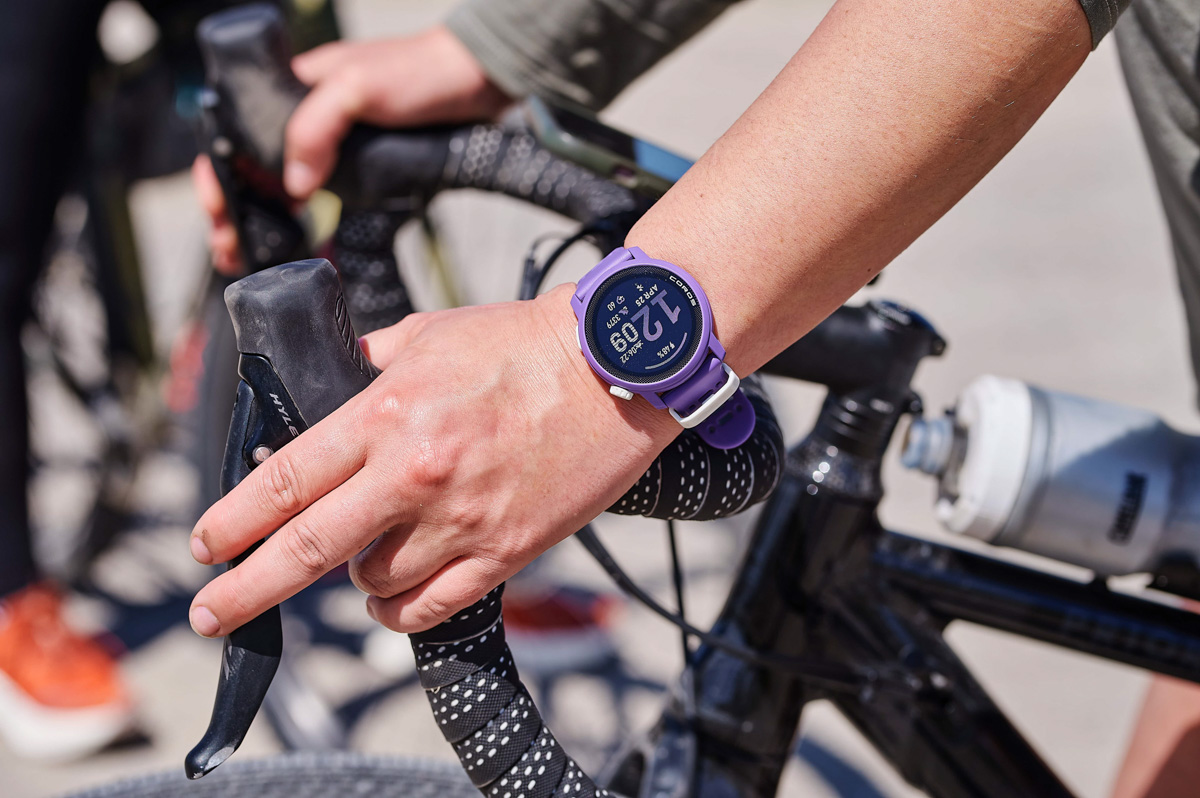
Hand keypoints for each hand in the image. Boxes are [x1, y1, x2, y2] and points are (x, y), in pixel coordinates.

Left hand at [187, 285, 677, 634]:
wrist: (615, 367)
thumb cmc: (522, 343)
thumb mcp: (427, 332)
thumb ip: (368, 366)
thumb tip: (328, 386)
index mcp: (387, 415)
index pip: (285, 481)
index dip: (233, 521)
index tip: (205, 545)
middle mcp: (415, 475)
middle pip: (309, 550)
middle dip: (247, 589)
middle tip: (212, 613)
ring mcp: (462, 520)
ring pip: (372, 580)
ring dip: (352, 576)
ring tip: (362, 555)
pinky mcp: (507, 550)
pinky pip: (432, 606)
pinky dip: (399, 609)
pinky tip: (390, 596)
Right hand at [192, 25, 511, 270]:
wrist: (478, 79)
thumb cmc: (421, 71)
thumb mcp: (358, 89)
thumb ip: (317, 128)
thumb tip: (291, 184)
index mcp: (294, 87)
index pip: (236, 130)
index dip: (219, 172)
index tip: (220, 208)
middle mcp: (309, 115)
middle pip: (253, 166)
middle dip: (234, 209)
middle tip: (229, 248)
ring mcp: (335, 141)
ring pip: (283, 185)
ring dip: (261, 219)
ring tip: (245, 253)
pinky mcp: (362, 161)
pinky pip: (322, 194)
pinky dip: (303, 219)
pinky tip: (297, 241)